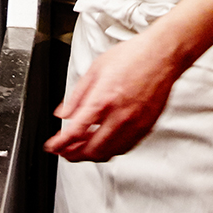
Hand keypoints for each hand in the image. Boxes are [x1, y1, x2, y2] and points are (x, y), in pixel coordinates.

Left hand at [46, 32, 180, 161]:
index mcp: (103, 99)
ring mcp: (135, 124)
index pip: (76, 131)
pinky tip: (102, 144)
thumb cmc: (131, 57)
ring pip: (110, 153)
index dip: (60, 144)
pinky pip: (125, 148)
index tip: (52, 147)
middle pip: (92, 149)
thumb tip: (63, 113)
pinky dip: (110, 150)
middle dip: (74, 155)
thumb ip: (76, 96)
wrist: (160, 56)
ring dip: (91, 155)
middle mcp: (120, 116)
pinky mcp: (146, 127)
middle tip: (64, 151)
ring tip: (79, 150)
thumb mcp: (94, 70)